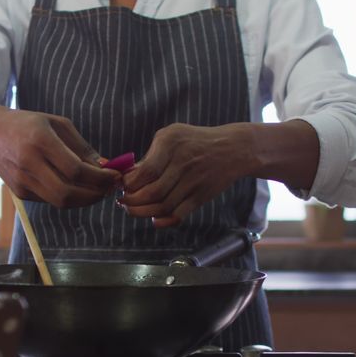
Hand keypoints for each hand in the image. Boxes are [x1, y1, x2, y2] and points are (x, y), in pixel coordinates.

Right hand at [0, 107, 119, 206]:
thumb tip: (106, 166)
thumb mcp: (56, 124)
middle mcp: (28, 163)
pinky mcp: (20, 192)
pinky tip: (79, 189)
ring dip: (85, 200)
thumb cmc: (27, 124)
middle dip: (95, 194)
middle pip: (68, 192)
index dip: (99, 177)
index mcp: (40, 140)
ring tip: (98, 191)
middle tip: (110, 188)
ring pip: (60, 201)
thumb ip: (81, 146)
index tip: (115, 175)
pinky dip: (69, 198)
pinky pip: (51, 200)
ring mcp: (22, 181)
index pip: (75, 169)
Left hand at [119, 123, 251, 227]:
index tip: (122, 187)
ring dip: (144, 213)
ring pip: (164, 206)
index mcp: (171, 143)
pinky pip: (180, 214)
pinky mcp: (202, 195)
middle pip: (152, 192)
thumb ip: (150, 155)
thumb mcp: (171, 136)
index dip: (130, 184)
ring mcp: (194, 180)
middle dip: (133, 202)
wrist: (232, 149)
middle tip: (124, 202)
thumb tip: (128, 177)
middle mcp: (183, 162)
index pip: (146, 171)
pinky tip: (155, 220)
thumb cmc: (194, 141)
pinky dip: (165, 221)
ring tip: (133, 210)